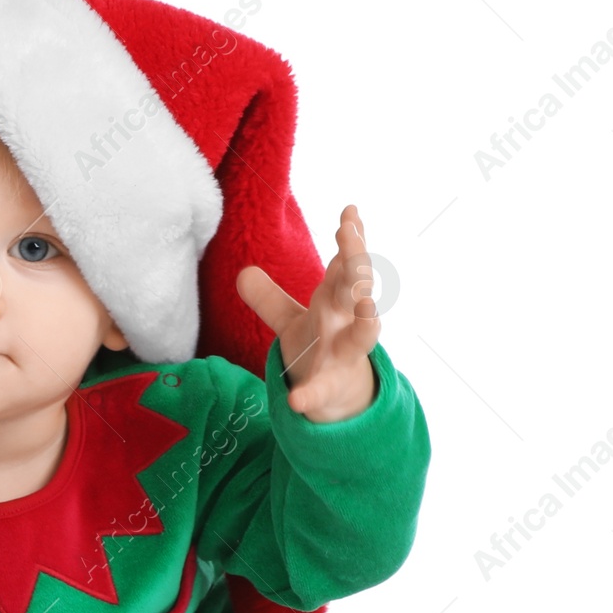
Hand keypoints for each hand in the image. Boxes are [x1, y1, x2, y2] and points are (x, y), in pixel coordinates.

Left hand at [236, 204, 379, 422]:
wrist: (334, 398)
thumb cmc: (318, 348)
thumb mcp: (290, 321)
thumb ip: (268, 299)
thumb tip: (243, 272)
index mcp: (335, 302)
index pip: (346, 265)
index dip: (351, 239)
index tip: (350, 212)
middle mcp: (345, 323)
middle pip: (355, 289)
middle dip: (355, 262)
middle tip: (350, 233)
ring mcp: (342, 355)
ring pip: (362, 336)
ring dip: (367, 322)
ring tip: (369, 306)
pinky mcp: (330, 387)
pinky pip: (321, 391)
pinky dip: (309, 396)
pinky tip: (296, 401)